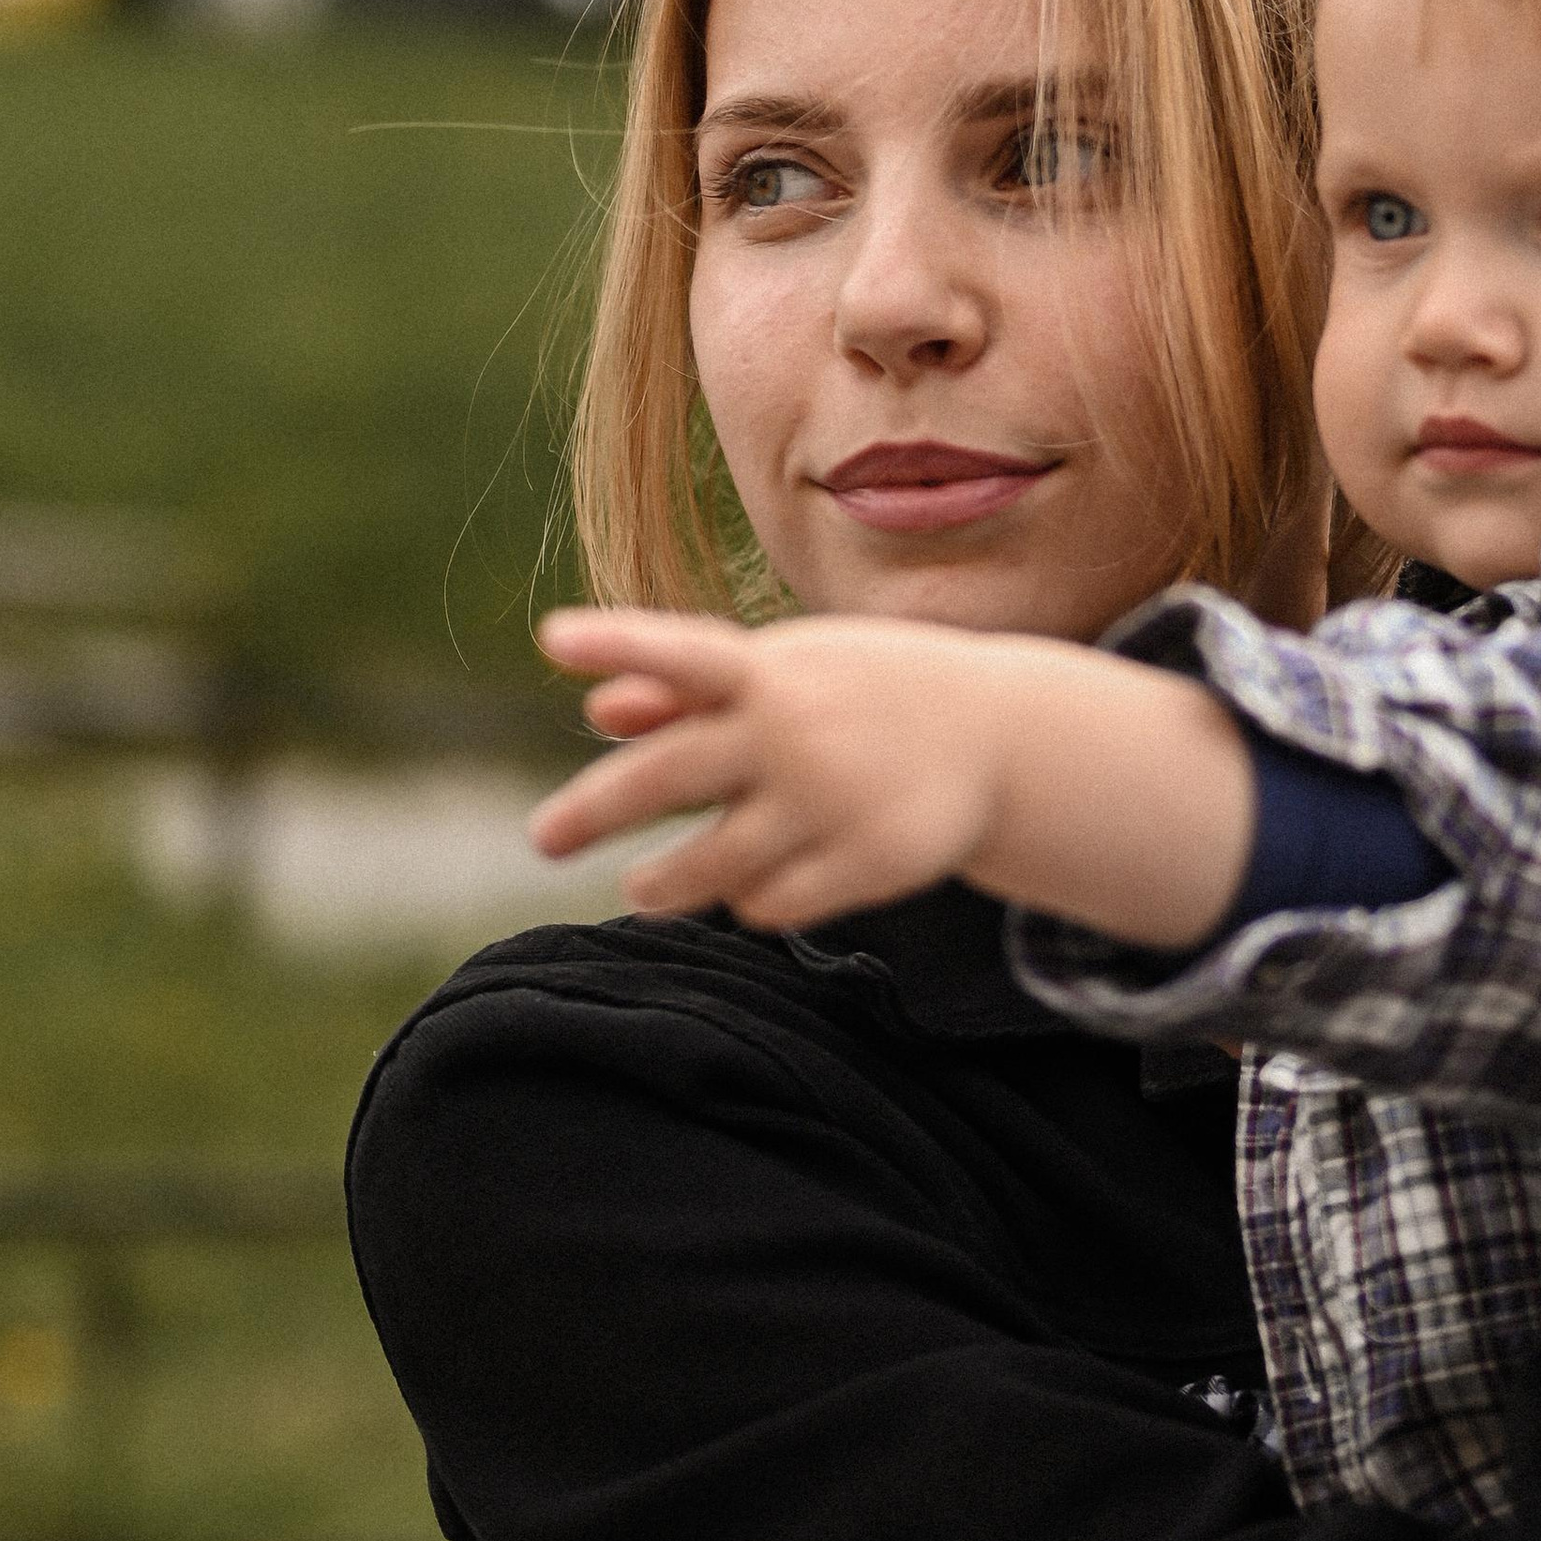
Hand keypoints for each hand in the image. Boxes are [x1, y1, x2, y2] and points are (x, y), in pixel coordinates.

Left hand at [529, 607, 1019, 925]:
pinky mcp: (870, 861)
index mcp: (774, 671)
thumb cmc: (861, 691)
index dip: (620, 642)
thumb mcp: (788, 671)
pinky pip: (771, 904)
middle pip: (666, 777)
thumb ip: (689, 691)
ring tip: (643, 887)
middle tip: (542, 839)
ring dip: (664, 882)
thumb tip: (599, 710)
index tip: (553, 636)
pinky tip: (754, 886)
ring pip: (712, 865)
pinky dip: (752, 899)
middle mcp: (798, 731)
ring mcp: (834, 801)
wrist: (998, 735)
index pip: (686, 652)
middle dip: (592, 811)